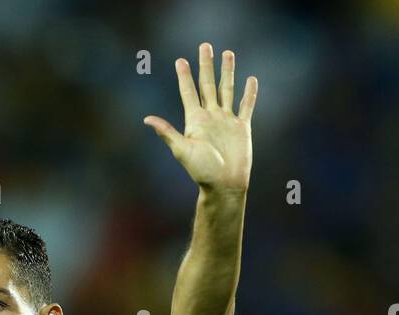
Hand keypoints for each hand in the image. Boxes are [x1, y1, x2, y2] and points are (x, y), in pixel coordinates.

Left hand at [143, 42, 255, 192]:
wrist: (225, 185)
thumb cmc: (202, 172)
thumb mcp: (182, 150)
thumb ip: (167, 133)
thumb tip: (147, 119)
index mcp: (195, 120)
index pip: (189, 92)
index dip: (184, 76)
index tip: (180, 61)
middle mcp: (211, 117)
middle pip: (208, 85)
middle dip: (206, 65)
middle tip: (205, 46)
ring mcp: (226, 121)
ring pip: (227, 89)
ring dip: (227, 72)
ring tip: (228, 53)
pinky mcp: (242, 127)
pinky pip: (247, 106)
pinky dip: (250, 93)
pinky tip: (251, 79)